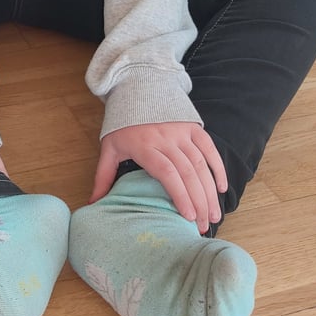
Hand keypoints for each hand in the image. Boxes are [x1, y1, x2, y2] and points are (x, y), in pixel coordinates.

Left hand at [91, 122, 226, 233]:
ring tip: (214, 215)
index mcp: (144, 145)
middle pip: (187, 172)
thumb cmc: (122, 125)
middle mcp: (165, 138)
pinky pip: (209, 148)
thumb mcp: (109, 148)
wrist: (135, 89)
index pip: (166, 172)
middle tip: (204, 226)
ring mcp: (181, 131)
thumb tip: (93, 204)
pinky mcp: (192, 126)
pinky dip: (218, 167)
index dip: (179, 194)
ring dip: (210, 191)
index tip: (188, 217)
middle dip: (199, 201)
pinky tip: (222, 188)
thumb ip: (103, 177)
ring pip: (201, 164)